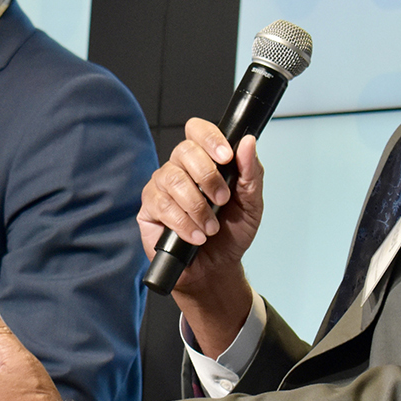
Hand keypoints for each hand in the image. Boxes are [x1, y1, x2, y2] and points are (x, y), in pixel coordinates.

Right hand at [138, 118, 262, 353]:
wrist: (216, 269)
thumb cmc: (230, 235)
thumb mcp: (251, 204)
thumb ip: (251, 173)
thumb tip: (248, 142)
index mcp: (204, 161)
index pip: (197, 130)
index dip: (210, 138)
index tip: (226, 157)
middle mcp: (180, 169)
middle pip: (184, 151)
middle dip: (207, 176)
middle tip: (222, 199)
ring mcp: (161, 187)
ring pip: (172, 179)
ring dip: (197, 205)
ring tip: (210, 227)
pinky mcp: (149, 209)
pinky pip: (161, 205)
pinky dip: (183, 222)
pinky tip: (195, 236)